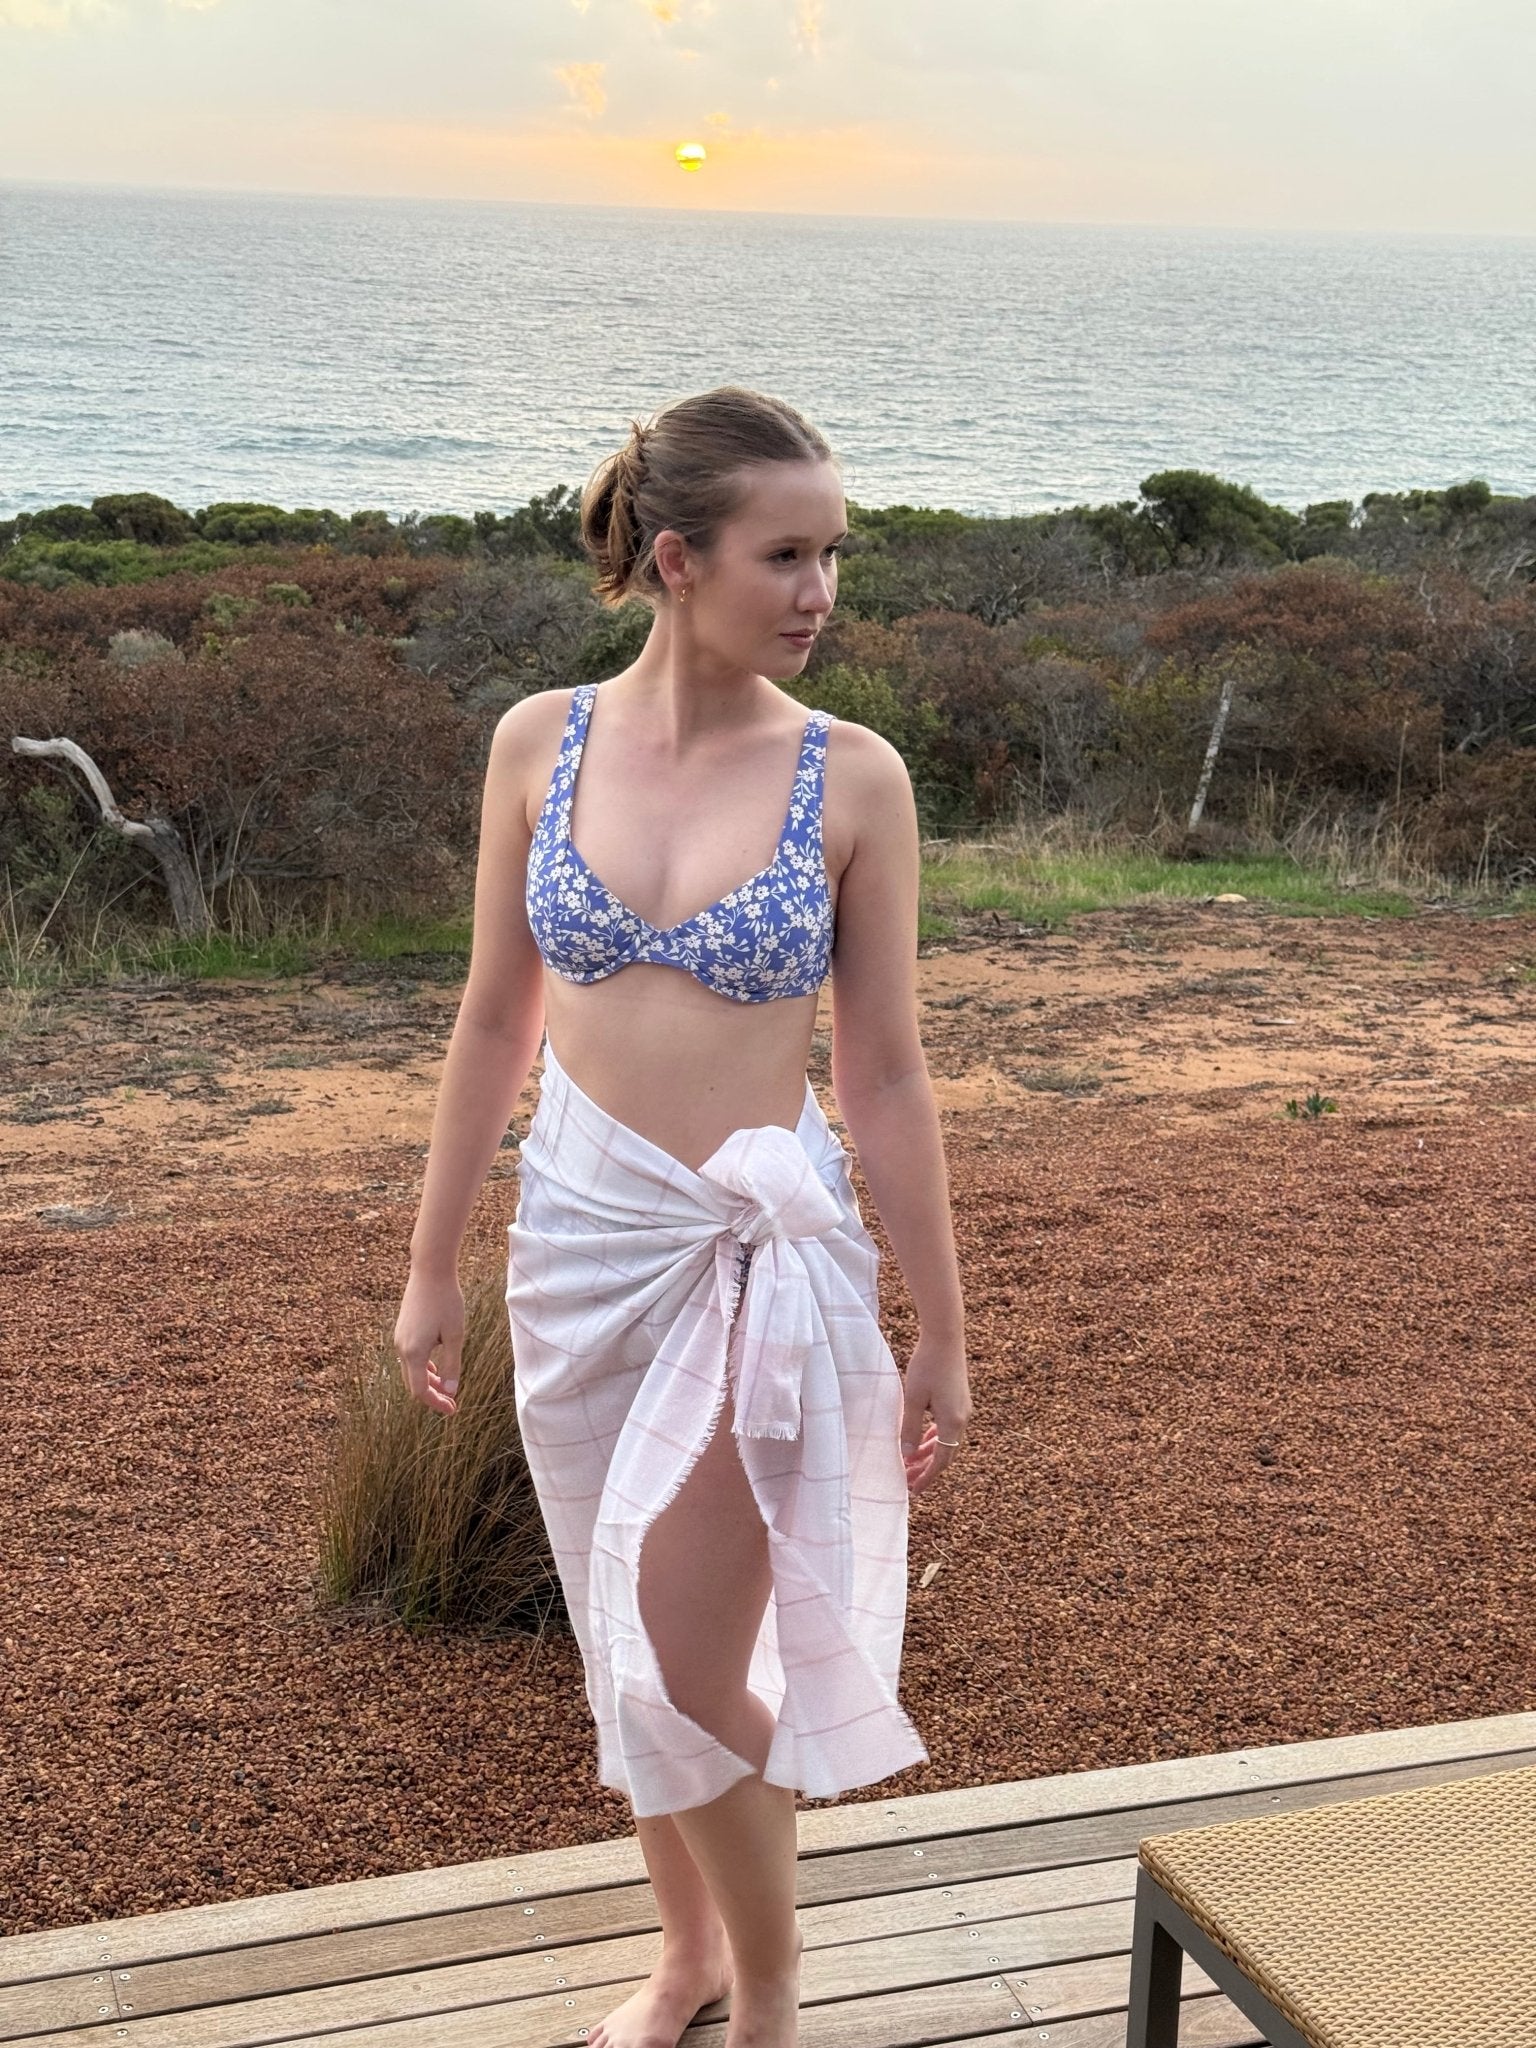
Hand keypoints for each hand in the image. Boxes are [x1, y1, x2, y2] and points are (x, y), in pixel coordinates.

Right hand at [394, 1268, 464, 1415]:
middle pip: (413, 1384)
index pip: (420, 1390)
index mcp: (414, 1352)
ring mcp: (399, 1339)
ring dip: (427, 1381)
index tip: (452, 1410)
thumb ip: (452, 1364)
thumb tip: (450, 1391)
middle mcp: (401, 1348)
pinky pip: (409, 1358)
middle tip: (452, 1402)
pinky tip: (436, 1368)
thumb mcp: (455, 1335)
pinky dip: (422, 1367)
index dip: (435, 1403)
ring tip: (446, 1387)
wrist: (429, 1271)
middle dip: (431, 1395)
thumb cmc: (446, 1301)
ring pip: (410, 1370)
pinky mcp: (401, 1330)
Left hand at [899, 1330, 970, 1495]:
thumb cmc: (927, 1366)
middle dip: (927, 1469)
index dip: (927, 1477)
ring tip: (913, 1463)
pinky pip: (948, 1427)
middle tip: (909, 1481)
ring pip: (947, 1440)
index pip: (941, 1461)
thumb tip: (908, 1456)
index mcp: (952, 1423)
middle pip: (946, 1454)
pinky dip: (936, 1437)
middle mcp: (962, 1419)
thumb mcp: (913, 1399)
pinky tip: (924, 1438)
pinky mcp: (960, 1399)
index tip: (913, 1490)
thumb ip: (910, 1429)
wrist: (945, 1336)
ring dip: (930, 1453)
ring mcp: (963, 1408)